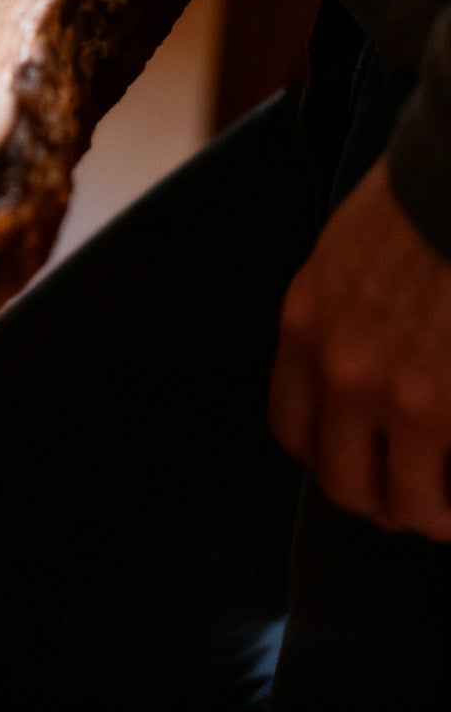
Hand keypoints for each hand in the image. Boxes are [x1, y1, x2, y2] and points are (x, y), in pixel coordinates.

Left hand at [269, 159, 450, 539]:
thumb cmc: (414, 210)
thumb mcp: (340, 261)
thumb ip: (336, 322)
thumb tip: (350, 379)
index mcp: (306, 328)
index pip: (292, 431)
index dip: (329, 456)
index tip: (362, 459)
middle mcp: (342, 371)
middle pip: (343, 483)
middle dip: (381, 501)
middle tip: (416, 497)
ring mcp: (404, 396)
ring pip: (407, 503)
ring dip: (431, 514)